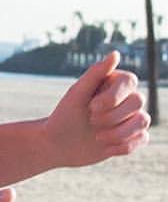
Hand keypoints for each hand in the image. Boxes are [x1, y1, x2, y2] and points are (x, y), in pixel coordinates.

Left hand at [44, 53, 149, 167]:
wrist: (59, 144)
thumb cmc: (65, 115)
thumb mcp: (77, 94)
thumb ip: (96, 74)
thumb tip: (115, 54)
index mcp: (112, 83)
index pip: (130, 80)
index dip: (114, 96)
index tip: (92, 107)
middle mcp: (125, 98)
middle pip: (138, 101)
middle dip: (113, 115)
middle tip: (91, 120)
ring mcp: (131, 118)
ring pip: (143, 120)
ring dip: (119, 132)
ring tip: (97, 137)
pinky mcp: (133, 137)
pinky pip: (143, 138)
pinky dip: (124, 145)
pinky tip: (106, 147)